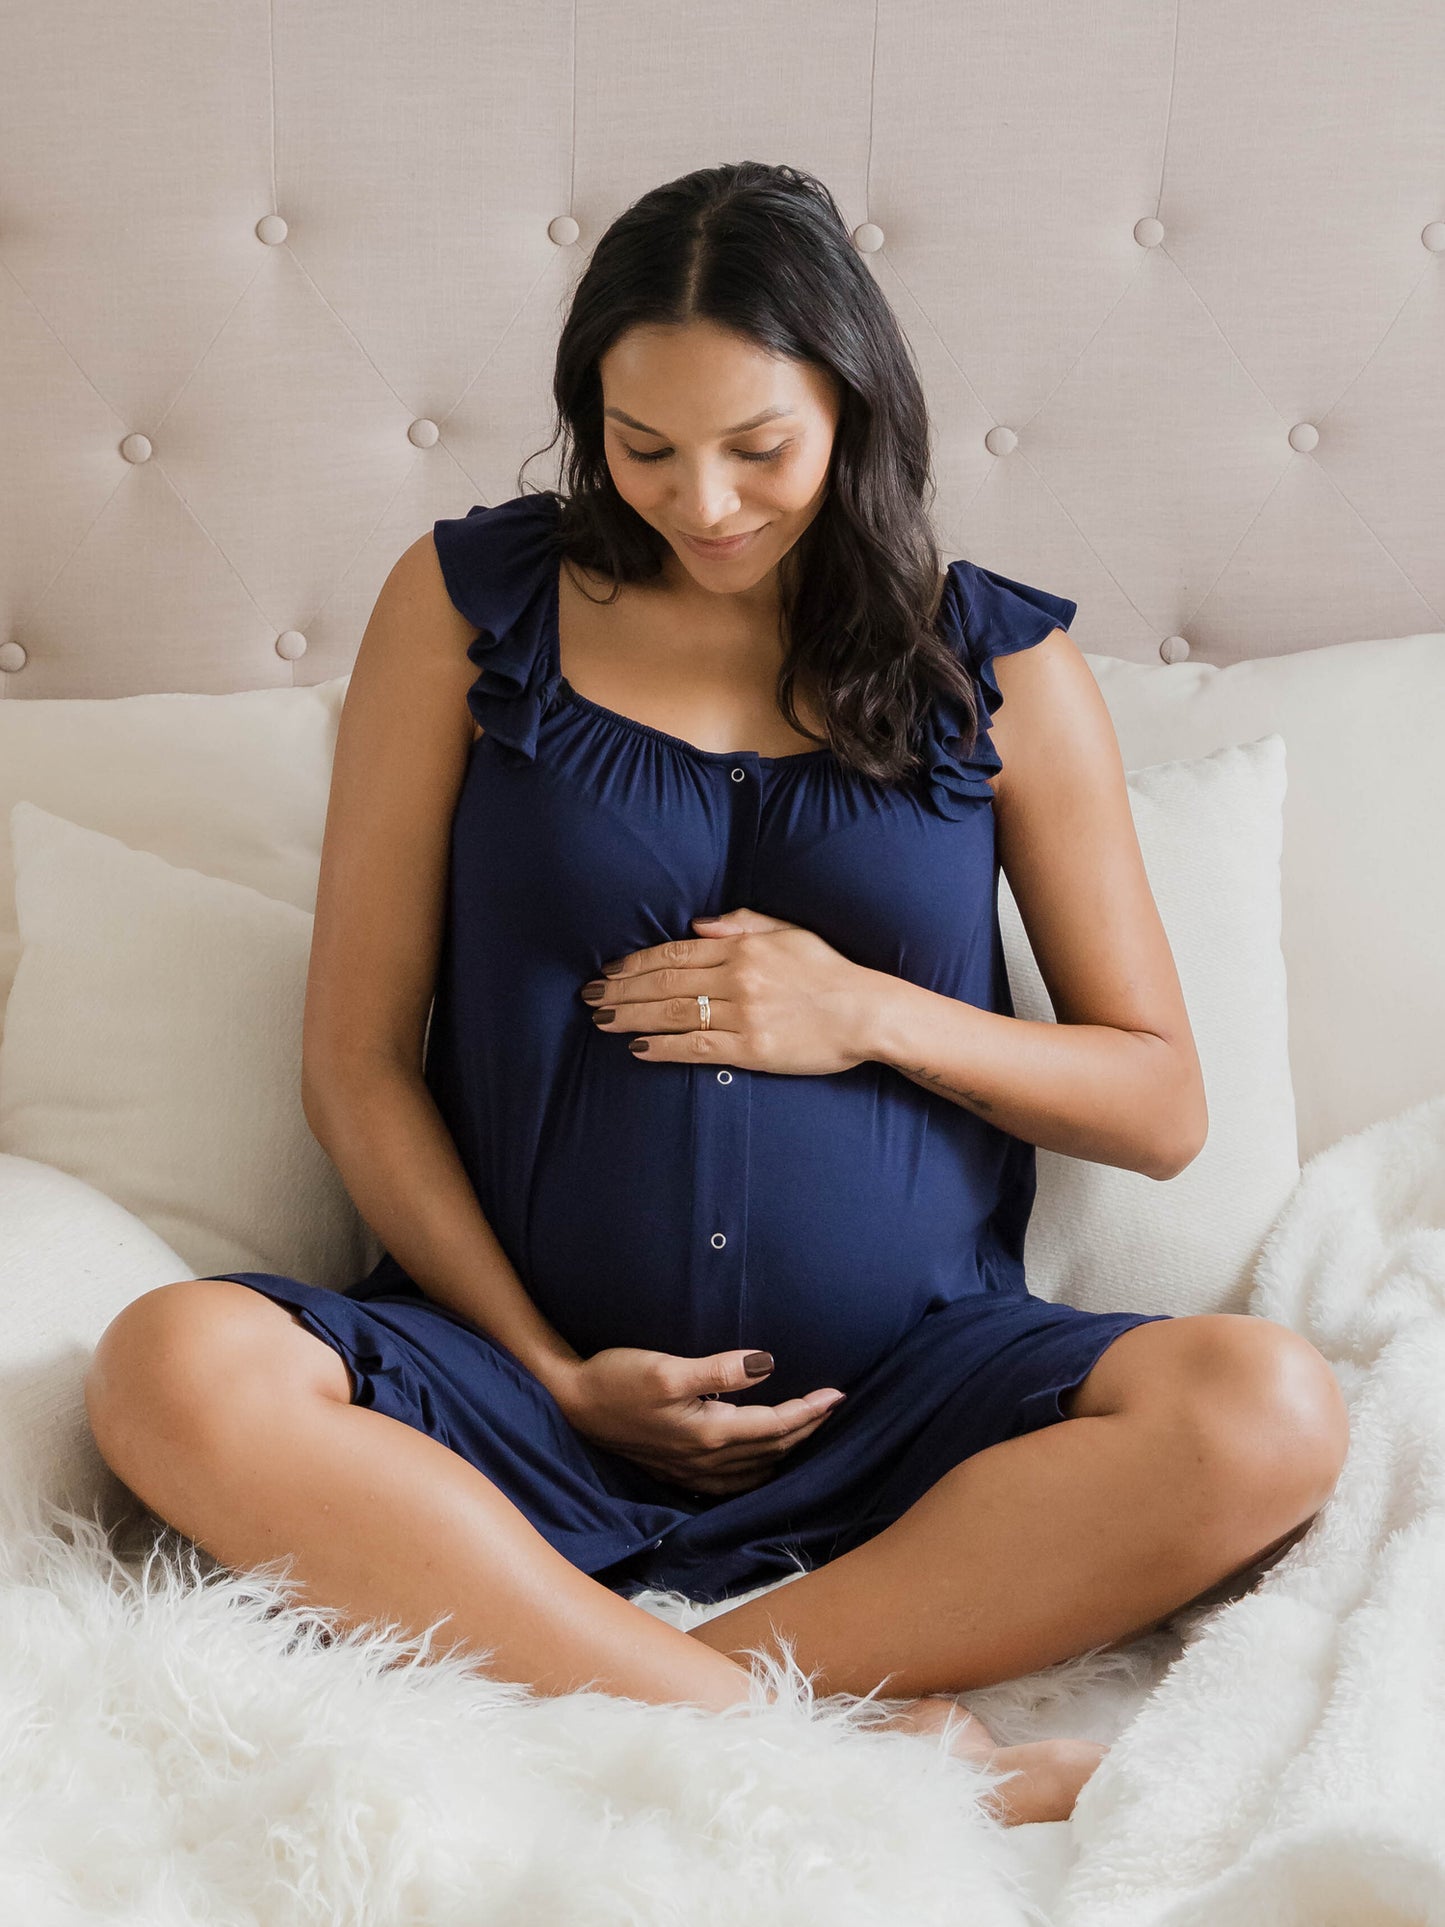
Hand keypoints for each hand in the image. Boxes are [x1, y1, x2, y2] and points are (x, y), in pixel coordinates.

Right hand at [549, 1345, 847, 1495]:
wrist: (571, 1404)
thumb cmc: (616, 1379)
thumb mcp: (667, 1368)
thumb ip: (719, 1369)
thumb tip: (766, 1365)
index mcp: (708, 1434)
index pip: (774, 1426)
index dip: (809, 1411)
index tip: (837, 1394)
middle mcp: (705, 1460)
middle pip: (771, 1450)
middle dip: (806, 1428)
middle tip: (834, 1405)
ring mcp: (691, 1470)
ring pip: (756, 1468)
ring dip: (786, 1449)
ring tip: (808, 1427)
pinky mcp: (678, 1469)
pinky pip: (735, 1480)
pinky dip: (759, 1469)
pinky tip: (762, 1461)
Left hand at [580, 907, 879, 1074]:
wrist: (867, 1012)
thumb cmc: (830, 971)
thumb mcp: (790, 932)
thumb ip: (743, 924)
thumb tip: (698, 924)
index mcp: (742, 947)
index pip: (674, 952)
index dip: (635, 963)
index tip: (608, 971)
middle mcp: (736, 978)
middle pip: (663, 982)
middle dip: (620, 990)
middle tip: (589, 998)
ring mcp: (742, 1014)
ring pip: (671, 1013)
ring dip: (631, 1017)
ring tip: (602, 1021)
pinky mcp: (750, 1049)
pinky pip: (695, 1047)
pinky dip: (662, 1048)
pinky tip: (638, 1050)